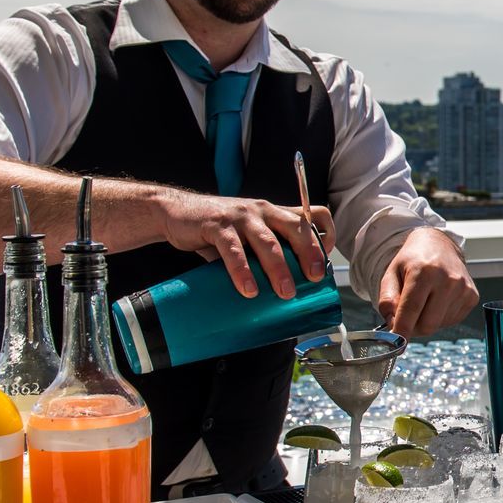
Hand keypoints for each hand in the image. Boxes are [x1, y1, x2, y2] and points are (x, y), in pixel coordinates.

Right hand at [153, 186, 332, 298]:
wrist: (176, 212)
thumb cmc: (219, 230)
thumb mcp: (248, 236)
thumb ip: (265, 253)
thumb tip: (288, 290)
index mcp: (275, 213)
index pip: (312, 214)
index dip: (326, 234)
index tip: (326, 260)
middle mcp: (263, 210)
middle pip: (296, 227)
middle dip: (309, 253)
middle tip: (314, 278)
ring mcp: (241, 216)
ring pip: (268, 241)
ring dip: (279, 268)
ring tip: (285, 292)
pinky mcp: (217, 225)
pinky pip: (234, 249)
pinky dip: (243, 271)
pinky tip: (248, 290)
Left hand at [376, 228, 479, 336]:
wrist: (439, 245)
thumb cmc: (413, 260)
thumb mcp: (391, 274)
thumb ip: (386, 300)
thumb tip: (393, 325)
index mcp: (424, 271)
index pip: (412, 309)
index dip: (402, 330)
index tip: (396, 344)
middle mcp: (448, 280)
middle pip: (427, 324)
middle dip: (413, 327)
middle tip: (407, 316)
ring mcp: (463, 289)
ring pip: (439, 325)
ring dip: (427, 320)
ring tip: (425, 300)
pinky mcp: (472, 296)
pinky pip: (451, 321)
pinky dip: (440, 317)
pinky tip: (438, 300)